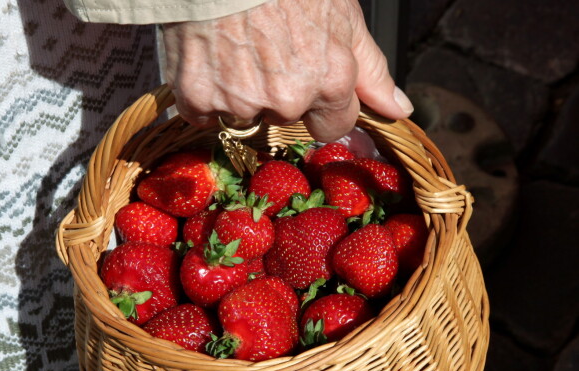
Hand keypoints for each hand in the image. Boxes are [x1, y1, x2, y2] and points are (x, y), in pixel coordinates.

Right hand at [162, 0, 412, 142]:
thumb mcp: (342, 16)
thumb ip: (371, 70)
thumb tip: (398, 109)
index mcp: (329, 83)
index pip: (333, 127)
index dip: (321, 106)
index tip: (305, 82)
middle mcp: (288, 101)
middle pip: (287, 119)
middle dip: (279, 96)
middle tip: (266, 51)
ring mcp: (242, 102)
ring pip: (245, 116)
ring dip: (241, 92)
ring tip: (236, 47)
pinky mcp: (199, 98)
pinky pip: (204, 113)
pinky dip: (205, 92)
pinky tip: (210, 58)